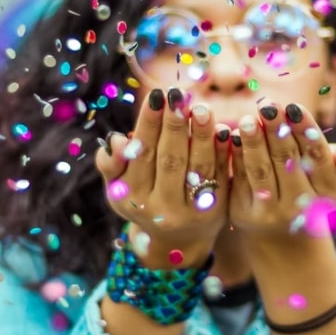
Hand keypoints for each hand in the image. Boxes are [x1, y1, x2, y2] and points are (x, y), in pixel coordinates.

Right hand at [95, 88, 231, 264]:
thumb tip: (116, 140)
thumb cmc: (143, 199)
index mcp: (132, 197)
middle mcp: (160, 208)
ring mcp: (190, 212)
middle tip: (178, 95)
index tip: (156, 95)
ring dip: (200, 135)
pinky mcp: (216, 211)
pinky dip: (221, 152)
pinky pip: (220, 176)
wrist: (176, 239)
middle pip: (170, 159)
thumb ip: (111, 164)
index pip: (141, 154)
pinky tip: (224, 130)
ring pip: (197, 167)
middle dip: (174, 125)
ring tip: (201, 108)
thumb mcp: (119, 187)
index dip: (149, 124)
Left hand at [228, 101, 335, 237]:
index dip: (305, 131)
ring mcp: (271, 212)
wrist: (283, 230)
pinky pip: (239, 178)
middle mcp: (301, 206)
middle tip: (268, 105)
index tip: (293, 107)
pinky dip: (236, 156)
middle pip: (287, 161)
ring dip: (254, 142)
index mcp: (330, 192)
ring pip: (261, 170)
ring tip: (248, 119)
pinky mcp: (243, 213)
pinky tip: (231, 135)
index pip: (317, 157)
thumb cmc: (314, 187)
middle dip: (277, 130)